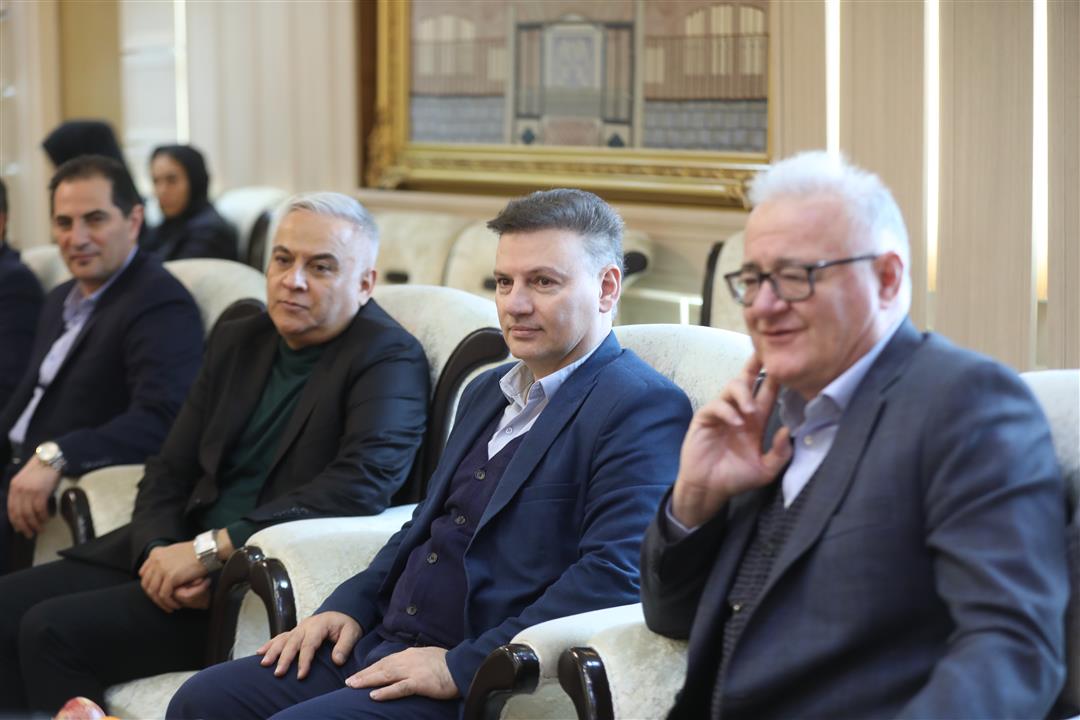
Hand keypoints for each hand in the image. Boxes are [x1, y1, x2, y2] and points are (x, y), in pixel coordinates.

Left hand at [6, 458, 60, 536]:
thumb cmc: (40, 470)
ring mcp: (29, 491)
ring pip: (29, 513)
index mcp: (14, 487)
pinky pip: (39, 509)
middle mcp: (19, 490)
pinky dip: (43, 516)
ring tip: (40, 529)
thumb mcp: (26, 480)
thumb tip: (25, 509)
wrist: (50, 459)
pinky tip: (46, 519)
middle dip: (24, 526)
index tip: (20, 529)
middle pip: (19, 513)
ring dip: (35, 524)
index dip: (15, 521)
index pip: (11, 509)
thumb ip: (22, 492)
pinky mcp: (40, 492)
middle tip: (29, 534)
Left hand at [138, 541, 206, 612]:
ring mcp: (162, 568)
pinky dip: (168, 603)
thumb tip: (161, 571)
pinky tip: (175, 605)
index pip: (143, 574)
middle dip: (153, 596)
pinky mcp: (170, 577)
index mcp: (155, 553)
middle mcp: (156, 560)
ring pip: (154, 592)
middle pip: (146, 584)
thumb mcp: (174, 551)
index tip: (157, 592)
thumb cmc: (196, 551)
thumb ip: (165, 559)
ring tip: (170, 607)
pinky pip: (164, 595)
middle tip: (163, 603)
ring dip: (161, 603)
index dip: (149, 585)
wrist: (206, 550)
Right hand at [257, 611, 361, 679]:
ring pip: (283, 639)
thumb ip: (345, 646)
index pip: (309, 644)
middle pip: (292, 643)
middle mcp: (306, 626)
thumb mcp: (352, 632)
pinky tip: (259, 653)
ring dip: (272, 651)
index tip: (301, 675)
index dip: (304, 660)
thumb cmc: (347, 625)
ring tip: (264, 664)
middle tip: (278, 673)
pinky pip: (280, 637)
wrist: (342, 613)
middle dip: (284, 658)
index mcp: (319, 626)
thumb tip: (337, 660)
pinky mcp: (295, 632)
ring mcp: (299, 628)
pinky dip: (269, 644)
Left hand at [346, 646, 458, 700]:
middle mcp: (408, 660)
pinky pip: (399, 688)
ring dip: (368, 681)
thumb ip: (414, 660)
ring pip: (386, 675)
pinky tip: (374, 696)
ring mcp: (413, 671)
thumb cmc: (447, 664)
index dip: (371, 668)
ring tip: (353, 686)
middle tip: (349, 682)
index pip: (386, 661)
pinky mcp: (419, 683)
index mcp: (410, 654)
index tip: (359, 674)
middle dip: (364, 674)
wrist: (462, 666)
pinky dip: (386, 692)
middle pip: (381, 667)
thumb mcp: (427, 657)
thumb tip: (403, 666)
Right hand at [671, 355, 791, 527]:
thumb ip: (780, 453)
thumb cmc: (735, 478)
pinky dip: (727, 411)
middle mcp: (739, 412)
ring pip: (731, 388)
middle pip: (746, 380)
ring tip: (751, 410)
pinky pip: (716, 406)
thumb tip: (789, 430)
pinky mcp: (705, 419)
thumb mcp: (765, 470)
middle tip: (763, 353)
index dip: (775, 377)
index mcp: (755, 421)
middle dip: (754, 365)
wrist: (709, 489)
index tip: (786, 362)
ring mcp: (721, 413)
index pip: (767, 392)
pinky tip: (736, 423)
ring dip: (743, 395)